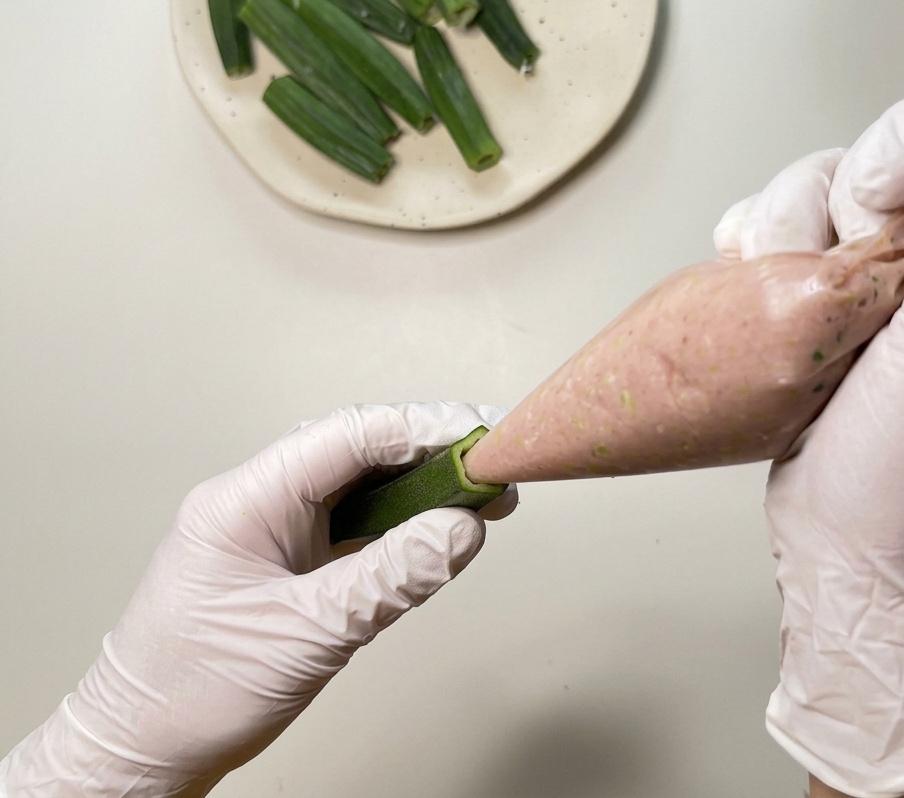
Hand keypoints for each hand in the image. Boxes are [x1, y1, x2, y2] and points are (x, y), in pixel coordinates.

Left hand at [0, 401, 513, 797]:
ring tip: (478, 498)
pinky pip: (352, 521)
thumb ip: (391, 577)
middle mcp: (258, 499)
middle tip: (490, 467)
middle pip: (357, 448)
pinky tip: (434, 530)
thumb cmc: (193, 693)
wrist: (140, 749)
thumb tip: (461, 531)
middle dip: (428, 452)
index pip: (348, 436)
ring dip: (419, 487)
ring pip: (358, 482)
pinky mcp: (288, 556)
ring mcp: (272, 526)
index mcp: (245, 499)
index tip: (477, 436)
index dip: (420, 428)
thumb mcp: (307, 635)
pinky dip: (398, 523)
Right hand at [715, 64, 903, 795]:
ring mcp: (864, 279)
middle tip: (846, 300)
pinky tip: (755, 299)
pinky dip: (747, 257)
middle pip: (858, 158)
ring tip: (800, 325)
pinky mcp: (806, 302)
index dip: (893, 158)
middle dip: (828, 221)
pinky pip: (763, 234)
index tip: (875, 222)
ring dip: (780, 251)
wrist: (852, 553)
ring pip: (801, 193)